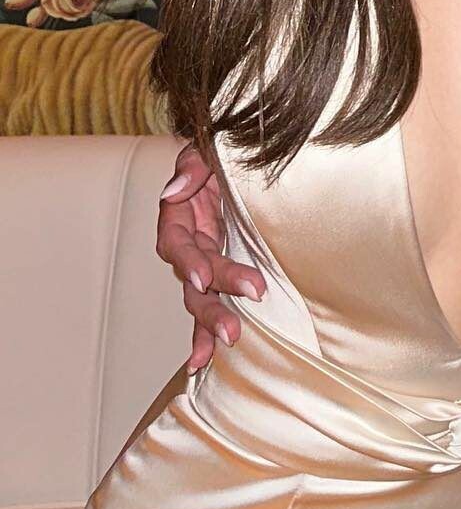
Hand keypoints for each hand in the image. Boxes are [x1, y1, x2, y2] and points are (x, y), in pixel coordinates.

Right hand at [155, 141, 265, 371]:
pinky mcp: (221, 270)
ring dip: (214, 322)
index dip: (188, 261)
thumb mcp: (205, 149)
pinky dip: (207, 331)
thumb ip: (192, 166)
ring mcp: (205, 260)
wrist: (238, 156)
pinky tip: (208, 359)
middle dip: (212, 305)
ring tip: (230, 343)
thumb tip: (174, 191)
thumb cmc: (220, 151)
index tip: (203, 276)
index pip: (178, 243)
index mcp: (180, 216)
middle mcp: (189, 244)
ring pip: (203, 298)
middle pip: (194, 281)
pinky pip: (214, 302)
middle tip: (234, 327)